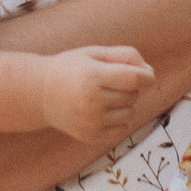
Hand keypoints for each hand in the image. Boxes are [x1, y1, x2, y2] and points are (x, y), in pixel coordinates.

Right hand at [36, 44, 156, 153]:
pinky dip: (120, 120)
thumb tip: (150, 74)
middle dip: (129, 88)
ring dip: (125, 104)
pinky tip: (104, 111)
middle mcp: (92, 102)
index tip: (147, 76)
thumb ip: (125, 56)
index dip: (146, 77)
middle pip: (132, 95)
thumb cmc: (71, 68)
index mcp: (93, 77)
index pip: (134, 79)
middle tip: (110, 82)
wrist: (40, 94)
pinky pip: (122, 129)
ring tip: (107, 96)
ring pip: (130, 113)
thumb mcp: (94, 53)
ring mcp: (90, 122)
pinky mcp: (90, 136)